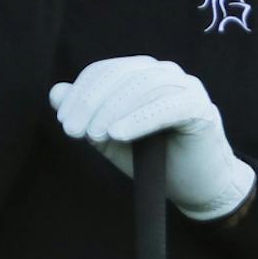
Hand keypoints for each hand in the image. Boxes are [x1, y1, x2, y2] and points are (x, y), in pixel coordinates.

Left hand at [50, 56, 257, 221]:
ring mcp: (187, 88)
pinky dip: (140, 118)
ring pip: (144, 86)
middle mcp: (166, 74)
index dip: (81, 93)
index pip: (106, 71)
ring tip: (95, 136)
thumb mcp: (111, 137)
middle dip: (92, 101)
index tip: (64, 122)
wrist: (197, 187)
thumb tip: (56, 93)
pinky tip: (119, 134)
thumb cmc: (156, 160)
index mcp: (143, 74)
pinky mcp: (201, 109)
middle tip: (73, 131)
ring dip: (113, 110)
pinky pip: (168, 106)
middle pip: (123, 74)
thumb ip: (87, 115)